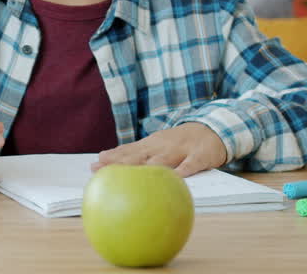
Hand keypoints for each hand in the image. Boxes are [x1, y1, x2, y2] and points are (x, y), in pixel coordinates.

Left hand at [92, 122, 227, 177]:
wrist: (212, 128)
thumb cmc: (179, 142)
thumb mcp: (157, 144)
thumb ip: (136, 154)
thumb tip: (108, 162)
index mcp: (152, 144)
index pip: (128, 151)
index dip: (112, 159)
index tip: (94, 166)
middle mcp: (162, 146)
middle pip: (140, 156)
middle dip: (120, 164)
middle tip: (103, 170)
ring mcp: (181, 149)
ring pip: (163, 160)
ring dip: (147, 168)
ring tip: (132, 178)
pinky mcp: (200, 155)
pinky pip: (192, 164)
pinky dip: (184, 171)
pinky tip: (175, 178)